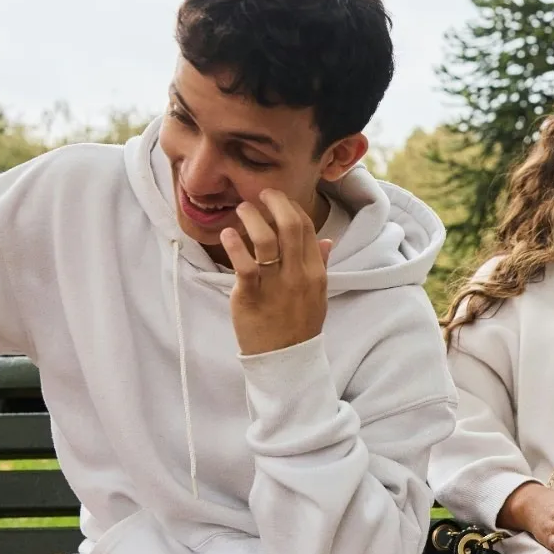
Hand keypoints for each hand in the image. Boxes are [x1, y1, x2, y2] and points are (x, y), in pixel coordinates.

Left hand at [221, 190, 334, 355]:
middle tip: (260, 194)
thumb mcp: (317, 294)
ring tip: (241, 209)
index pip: (307, 228)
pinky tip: (228, 234)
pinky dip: (235, 245)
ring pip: (266, 239)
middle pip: (290, 226)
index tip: (277, 201)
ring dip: (252, 217)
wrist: (285, 359)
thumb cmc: (299, 325)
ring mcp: (276, 285)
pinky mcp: (252, 296)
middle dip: (274, 202)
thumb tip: (326, 241)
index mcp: (315, 272)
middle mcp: (298, 275)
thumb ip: (319, 265)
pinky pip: (245, 264)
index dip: (292, 208)